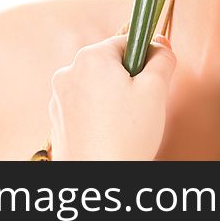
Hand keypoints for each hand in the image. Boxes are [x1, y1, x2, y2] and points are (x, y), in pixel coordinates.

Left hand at [48, 29, 176, 159]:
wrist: (98, 179)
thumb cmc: (127, 135)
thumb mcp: (156, 90)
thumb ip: (163, 59)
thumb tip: (161, 45)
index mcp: (91, 57)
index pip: (127, 41)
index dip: (146, 59)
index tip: (155, 80)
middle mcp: (68, 71)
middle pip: (110, 64)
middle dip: (129, 80)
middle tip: (142, 106)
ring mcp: (58, 97)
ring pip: (97, 85)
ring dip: (113, 97)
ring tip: (125, 125)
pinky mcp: (57, 119)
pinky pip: (84, 106)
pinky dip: (98, 114)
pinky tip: (109, 133)